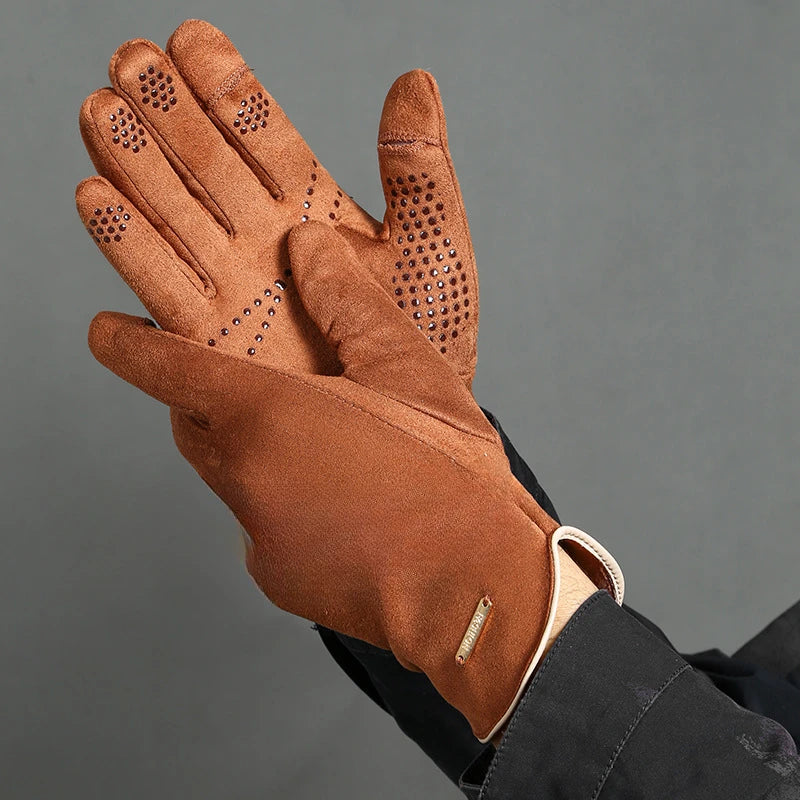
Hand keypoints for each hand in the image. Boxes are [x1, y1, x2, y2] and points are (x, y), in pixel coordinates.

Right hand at [77, 20, 478, 383]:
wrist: (409, 417)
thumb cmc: (431, 332)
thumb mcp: (433, 243)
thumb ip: (419, 169)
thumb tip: (415, 81)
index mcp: (314, 208)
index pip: (262, 136)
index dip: (227, 89)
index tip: (191, 39)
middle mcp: (264, 241)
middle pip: (207, 167)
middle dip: (169, 114)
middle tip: (129, 60)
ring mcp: (235, 288)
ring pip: (175, 216)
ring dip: (135, 166)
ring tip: (100, 112)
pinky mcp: (213, 341)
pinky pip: (164, 287)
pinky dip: (129, 245)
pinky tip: (96, 196)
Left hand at [88, 222, 622, 741]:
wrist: (477, 590)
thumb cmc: (449, 477)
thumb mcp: (410, 371)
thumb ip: (349, 303)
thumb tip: (308, 246)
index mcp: (268, 415)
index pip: (169, 369)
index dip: (131, 346)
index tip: (104, 331)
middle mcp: (244, 478)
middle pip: (199, 424)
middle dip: (212, 400)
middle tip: (262, 386)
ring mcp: (257, 535)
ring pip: (234, 477)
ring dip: (260, 454)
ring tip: (329, 447)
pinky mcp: (276, 577)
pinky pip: (262, 525)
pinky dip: (285, 505)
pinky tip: (346, 504)